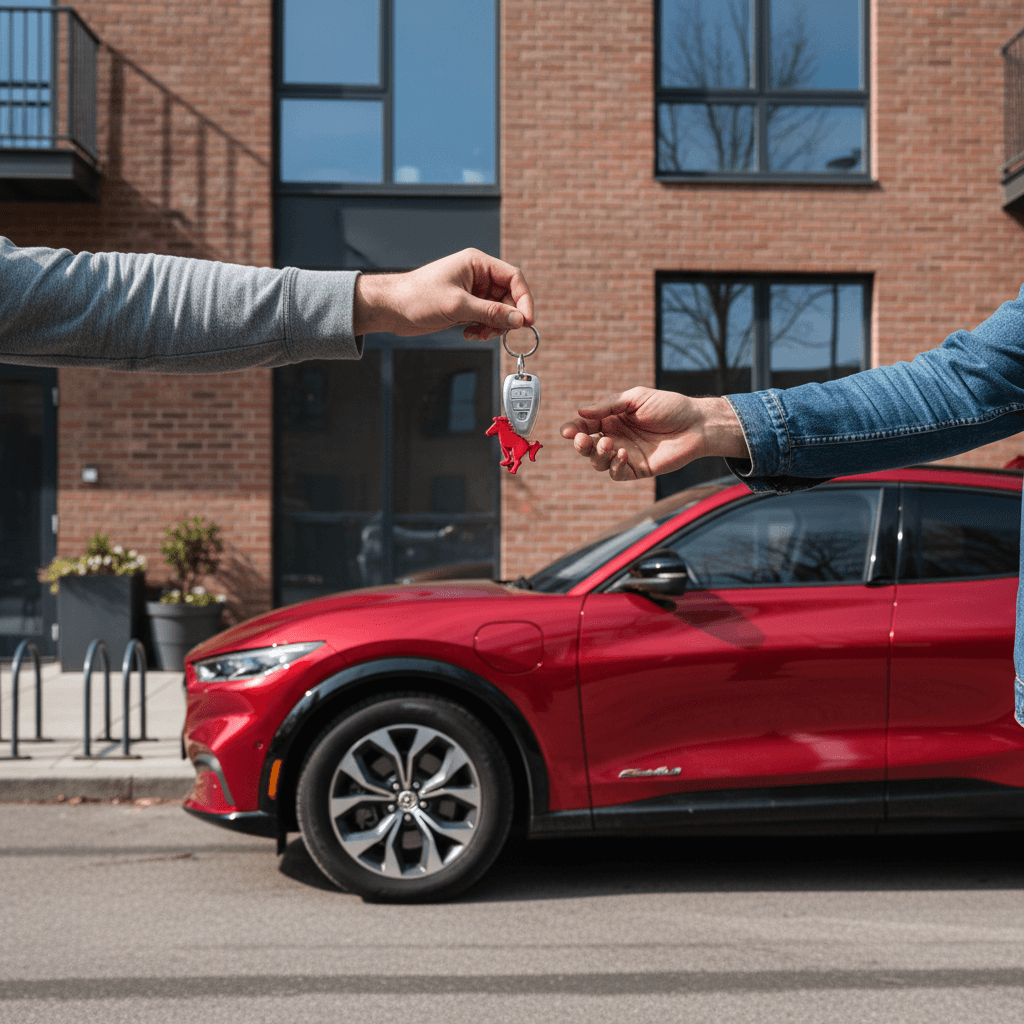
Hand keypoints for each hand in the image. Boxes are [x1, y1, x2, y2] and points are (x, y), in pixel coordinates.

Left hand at [353, 249, 534, 340]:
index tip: (527, 320)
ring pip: (499, 310)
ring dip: (494, 326)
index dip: (524, 299)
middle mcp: (477, 275)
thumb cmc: (417, 297)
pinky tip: (469, 333)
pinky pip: (486, 318)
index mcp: (476, 263)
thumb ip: (491, 312)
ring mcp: (471, 292)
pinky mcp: (465, 307)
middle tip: (499, 332)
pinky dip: (484, 329)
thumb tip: (518, 319)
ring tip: (479, 334)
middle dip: (506, 317)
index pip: (513, 277)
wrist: (391, 308)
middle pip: (509, 296)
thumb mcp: (458, 305)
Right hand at [559, 387, 749, 480]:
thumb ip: (608, 405)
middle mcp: (616, 437)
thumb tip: (581, 412)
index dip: (573, 429)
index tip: (566, 431)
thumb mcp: (636, 398)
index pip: (586, 426)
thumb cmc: (670, 407)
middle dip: (580, 445)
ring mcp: (626, 454)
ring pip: (599, 462)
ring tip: (608, 443)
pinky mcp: (638, 469)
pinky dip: (614, 465)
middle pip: (588, 447)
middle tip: (582, 439)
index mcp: (613, 419)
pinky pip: (617, 473)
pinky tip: (622, 453)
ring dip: (597, 455)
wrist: (697, 424)